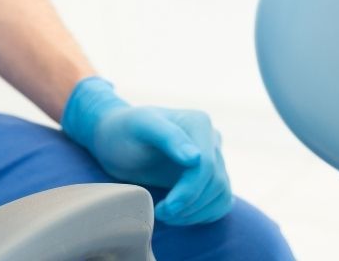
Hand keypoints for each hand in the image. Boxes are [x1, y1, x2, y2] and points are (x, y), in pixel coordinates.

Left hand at [61, 76, 232, 224]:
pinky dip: (202, 215)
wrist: (117, 139)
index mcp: (199, 123)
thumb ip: (169, 137)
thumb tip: (196, 158)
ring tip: (165, 214)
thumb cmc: (125, 131)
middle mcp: (211, 139)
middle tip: (160, 213)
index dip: (189, 191)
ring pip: (221, 195)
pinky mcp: (210, 178)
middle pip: (216, 183)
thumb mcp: (141, 127)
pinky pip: (220, 202)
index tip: (165, 208)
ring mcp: (213, 158)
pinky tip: (178, 214)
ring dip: (195, 213)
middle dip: (189, 205)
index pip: (207, 166)